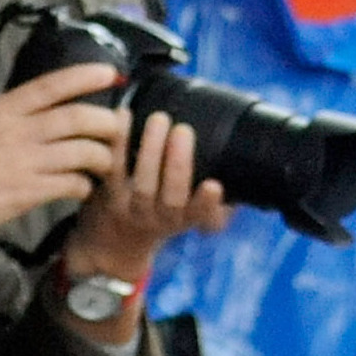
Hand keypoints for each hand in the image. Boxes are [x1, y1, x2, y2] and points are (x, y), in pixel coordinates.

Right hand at [0, 63, 126, 265]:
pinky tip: (82, 188)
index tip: (110, 73)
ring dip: (103, 157)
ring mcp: (25, 162)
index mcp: (0, 110)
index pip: (51, 86)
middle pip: (78, 118)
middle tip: (117, 127)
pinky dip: (84, 185)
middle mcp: (17, 131)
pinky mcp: (29, 192)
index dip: (84, 76)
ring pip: (83, 151)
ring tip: (105, 163)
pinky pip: (72, 183)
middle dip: (106, 122)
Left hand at [65, 112, 231, 286]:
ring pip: (144, 184)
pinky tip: (126, 116)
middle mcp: (162, 218)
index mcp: (187, 219)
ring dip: (152, 149)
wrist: (117, 240)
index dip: (207, 203)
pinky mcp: (109, 194)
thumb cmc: (165, 212)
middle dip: (178, 163)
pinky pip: (115, 169)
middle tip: (183, 130)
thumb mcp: (192, 212)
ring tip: (160, 119)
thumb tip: (245, 171)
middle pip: (172, 197)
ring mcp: (134, 208)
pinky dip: (120, 142)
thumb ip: (216, 198)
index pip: (201, 215)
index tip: (214, 185)